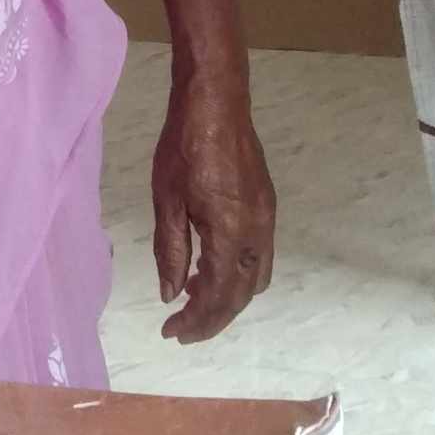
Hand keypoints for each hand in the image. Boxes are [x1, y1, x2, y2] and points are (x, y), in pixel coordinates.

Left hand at [152, 68, 273, 343]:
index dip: (197, 320)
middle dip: (213, 317)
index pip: (219, 295)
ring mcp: (267, 218)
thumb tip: (170, 294)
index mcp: (230, 232)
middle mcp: (257, 231)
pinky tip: (210, 269)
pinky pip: (259, 256)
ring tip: (193, 301)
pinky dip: (238, 274)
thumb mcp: (167, 201)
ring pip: (256, 278)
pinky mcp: (267, 206)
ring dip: (229, 298)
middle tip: (181, 329)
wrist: (216, 102)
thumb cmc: (184, 148)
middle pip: (242, 294)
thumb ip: (171, 251)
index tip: (170, 331)